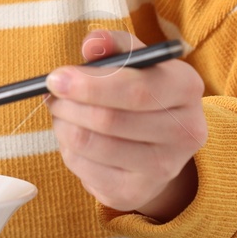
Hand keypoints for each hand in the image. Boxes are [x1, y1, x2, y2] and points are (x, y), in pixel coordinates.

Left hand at [45, 29, 206, 221]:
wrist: (157, 143)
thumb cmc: (139, 89)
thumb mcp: (132, 59)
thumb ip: (112, 45)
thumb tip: (92, 44)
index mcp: (186, 87)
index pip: (135, 90)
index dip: (89, 85)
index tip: (55, 77)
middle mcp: (185, 131)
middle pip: (109, 120)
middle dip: (69, 104)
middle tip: (50, 94)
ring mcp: (163, 168)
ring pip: (91, 144)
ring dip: (63, 124)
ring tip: (60, 111)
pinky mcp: (135, 193)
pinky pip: (84, 168)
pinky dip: (67, 148)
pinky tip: (73, 136)